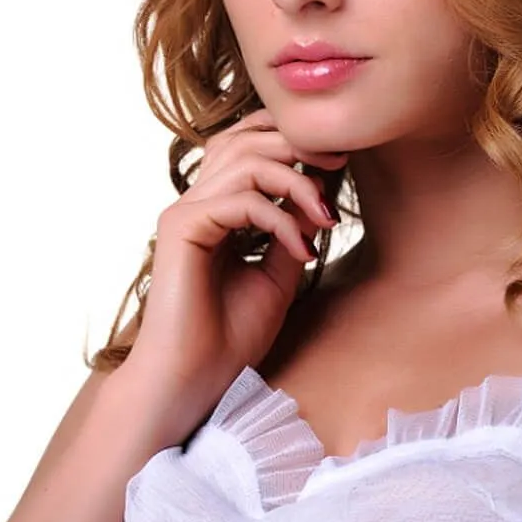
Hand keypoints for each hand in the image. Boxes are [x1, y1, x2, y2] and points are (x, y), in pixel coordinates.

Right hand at [116, 108, 345, 442]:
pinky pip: (240, 201)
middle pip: (247, 140)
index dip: (288, 137)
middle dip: (299, 146)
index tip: (337, 159)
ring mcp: (185, 211)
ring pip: (246, 161)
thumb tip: (320, 188)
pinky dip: (280, 219)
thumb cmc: (230, 338)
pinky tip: (303, 251)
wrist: (193, 383)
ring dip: (296, 180)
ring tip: (325, 213)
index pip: (245, 142)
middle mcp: (196, 201)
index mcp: (215, 207)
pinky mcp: (181, 227)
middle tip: (339, 164)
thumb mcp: (279, 274)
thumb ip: (293, 228)